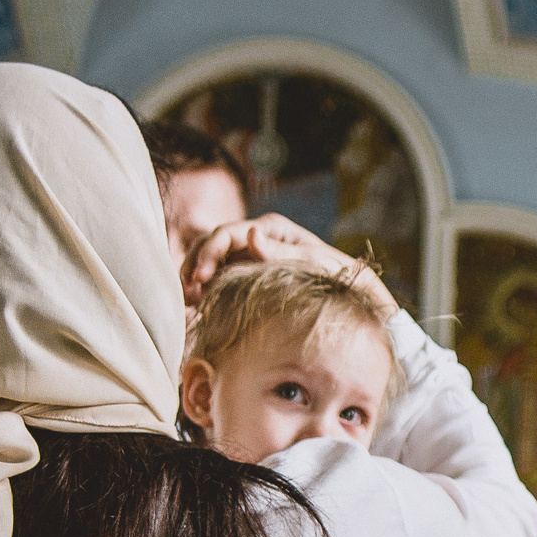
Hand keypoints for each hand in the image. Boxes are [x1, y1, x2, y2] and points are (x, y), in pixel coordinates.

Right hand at [178, 215, 395, 316]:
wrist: (350, 294)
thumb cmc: (333, 275)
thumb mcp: (311, 262)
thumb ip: (279, 252)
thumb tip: (250, 234)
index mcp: (269, 228)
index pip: (226, 233)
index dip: (207, 253)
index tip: (198, 278)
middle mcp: (256, 239)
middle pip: (212, 244)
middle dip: (194, 265)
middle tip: (187, 292)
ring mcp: (250, 258)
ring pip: (211, 262)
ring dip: (195, 279)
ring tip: (188, 302)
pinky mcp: (249, 277)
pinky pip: (220, 280)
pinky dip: (206, 291)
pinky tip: (197, 308)